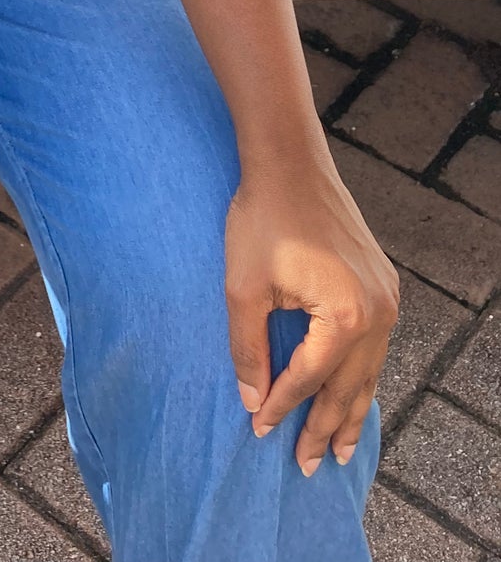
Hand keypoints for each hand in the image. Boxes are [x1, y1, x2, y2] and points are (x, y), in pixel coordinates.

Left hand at [225, 148, 399, 472]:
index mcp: (345, 318)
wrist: (289, 162)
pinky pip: (374, 344)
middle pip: (349, 386)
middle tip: (311, 467)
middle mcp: (377, 313)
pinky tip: (353, 392)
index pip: (308, 379)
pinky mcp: (382, 283)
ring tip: (343, 450)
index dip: (282, 408)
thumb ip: (248, 349)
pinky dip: (361, 374)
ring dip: (352, 409)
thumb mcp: (243, 288)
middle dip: (328, 428)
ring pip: (368, 370)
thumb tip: (252, 400)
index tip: (260, 432)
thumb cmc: (261, 219)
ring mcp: (385, 297)